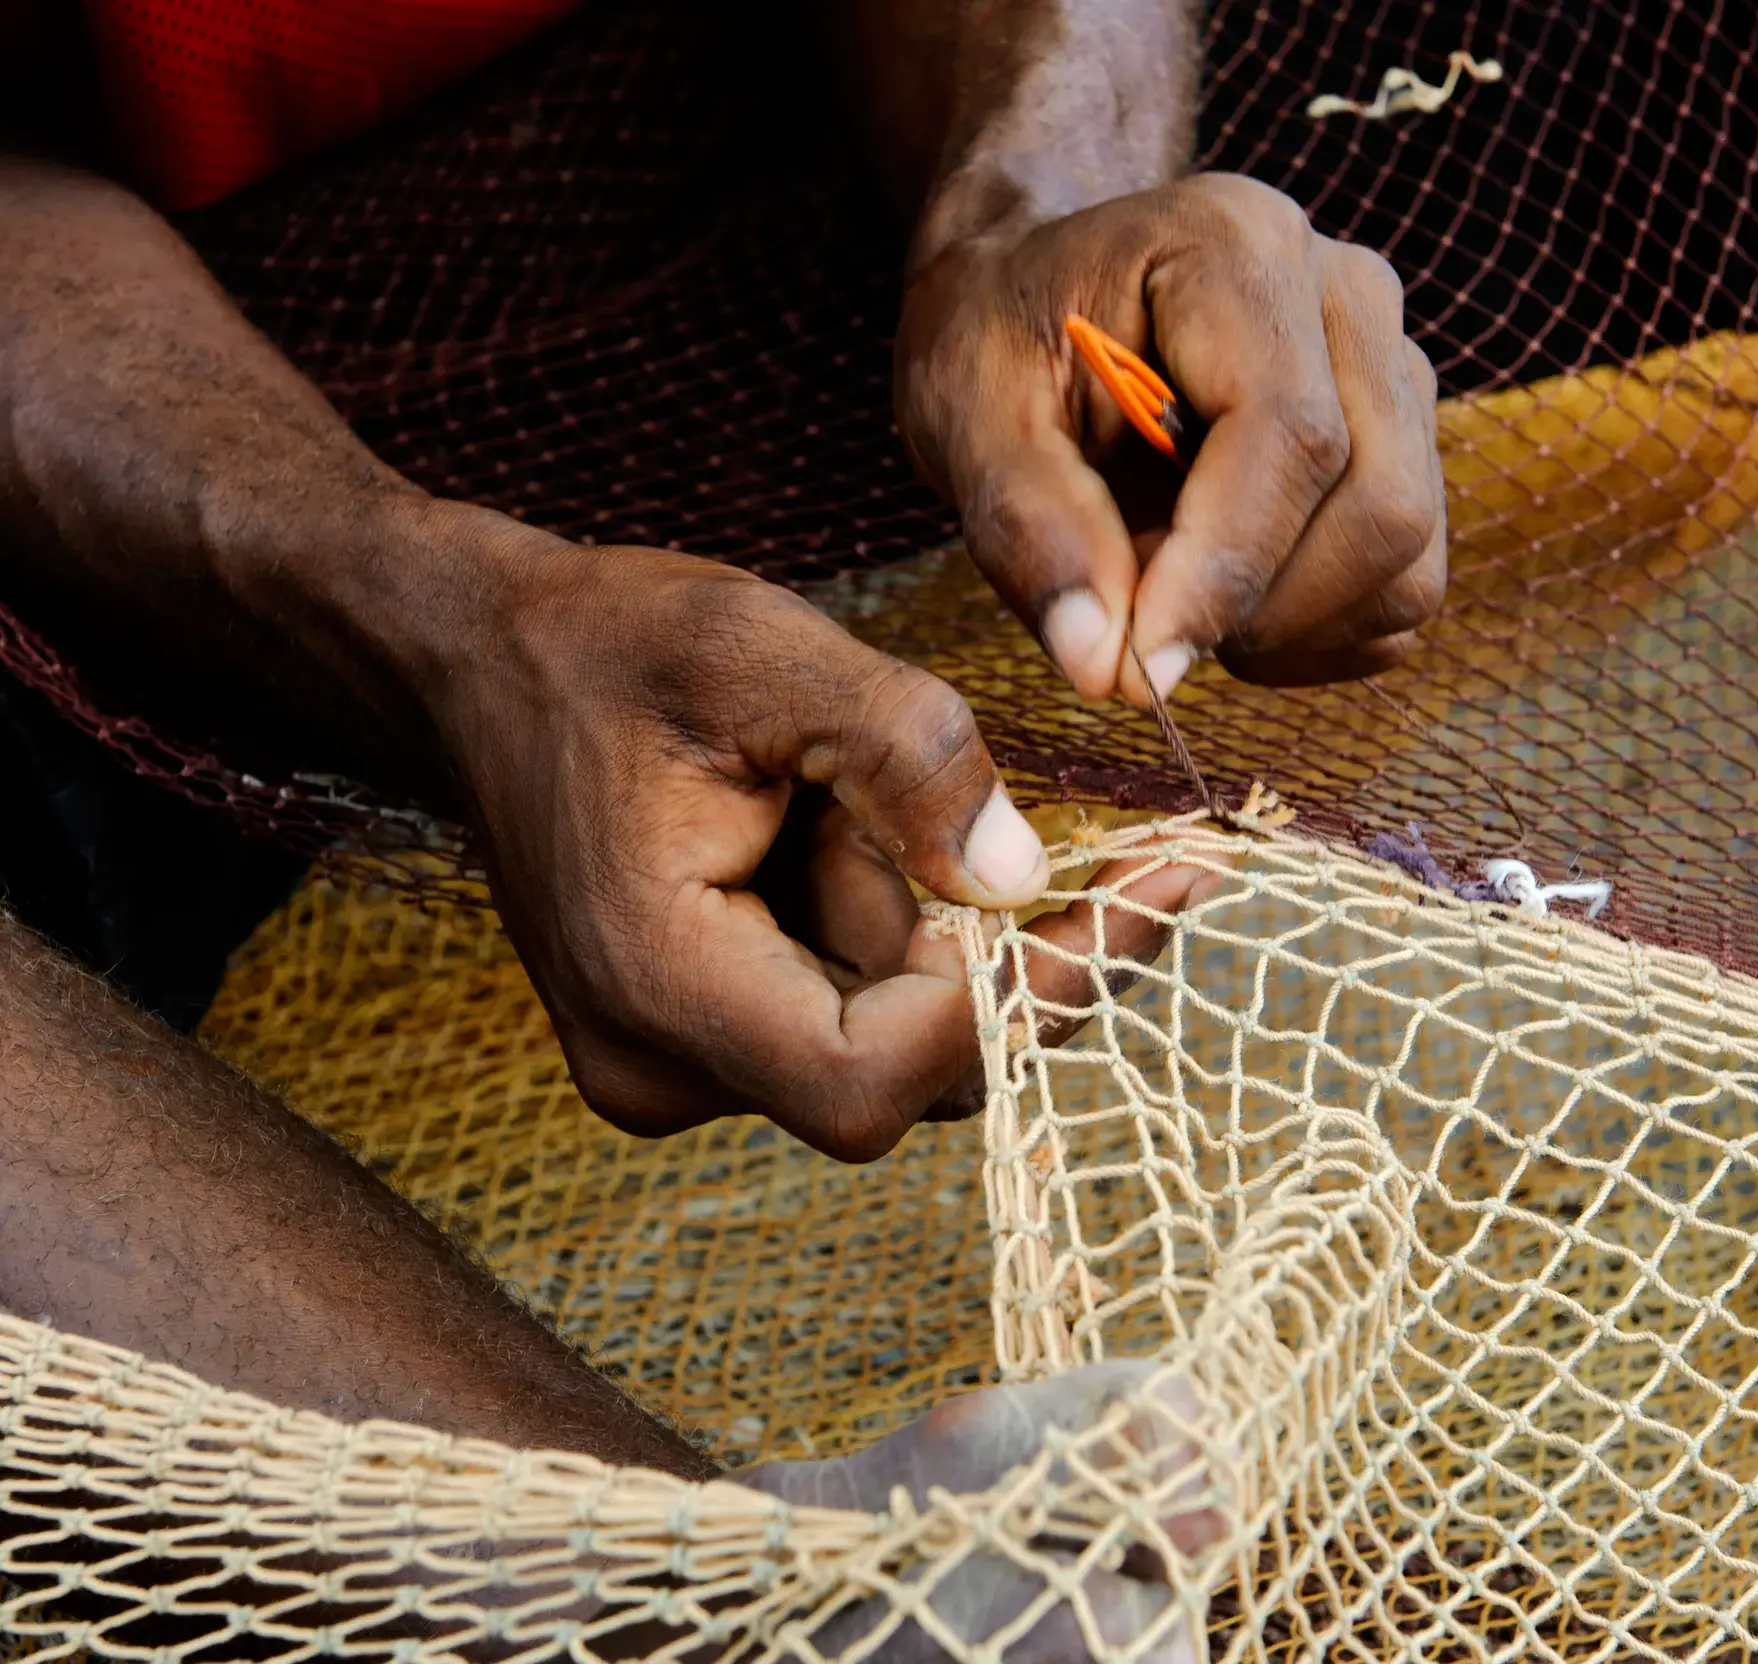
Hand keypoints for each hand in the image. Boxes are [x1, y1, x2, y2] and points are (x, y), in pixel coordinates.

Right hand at [427, 511, 1210, 1153]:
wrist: (478, 669)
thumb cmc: (607, 646)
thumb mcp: (765, 649)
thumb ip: (906, 755)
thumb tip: (1019, 877)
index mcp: (660, 988)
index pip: (879, 1075)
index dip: (1021, 998)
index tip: (1135, 895)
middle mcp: (662, 1069)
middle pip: (911, 1074)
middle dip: (1017, 954)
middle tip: (1147, 857)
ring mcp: (678, 1069)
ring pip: (895, 1044)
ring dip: (936, 927)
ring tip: (846, 789)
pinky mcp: (704, 1043)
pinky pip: (855, 1017)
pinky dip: (902, 933)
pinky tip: (847, 828)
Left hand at [896, 172, 1447, 704]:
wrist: (1046, 298)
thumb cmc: (1004, 340)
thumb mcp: (966, 413)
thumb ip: (1028, 529)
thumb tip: (1103, 666)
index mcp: (1237, 247)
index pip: (1290, 434)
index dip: (1225, 572)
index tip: (1142, 671)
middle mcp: (1348, 294)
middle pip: (1381, 503)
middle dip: (1261, 611)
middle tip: (1143, 636)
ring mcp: (1396, 369)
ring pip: (1406, 557)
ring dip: (1290, 630)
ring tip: (1174, 604)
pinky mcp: (1411, 446)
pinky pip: (1405, 587)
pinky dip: (1318, 636)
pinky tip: (1226, 605)